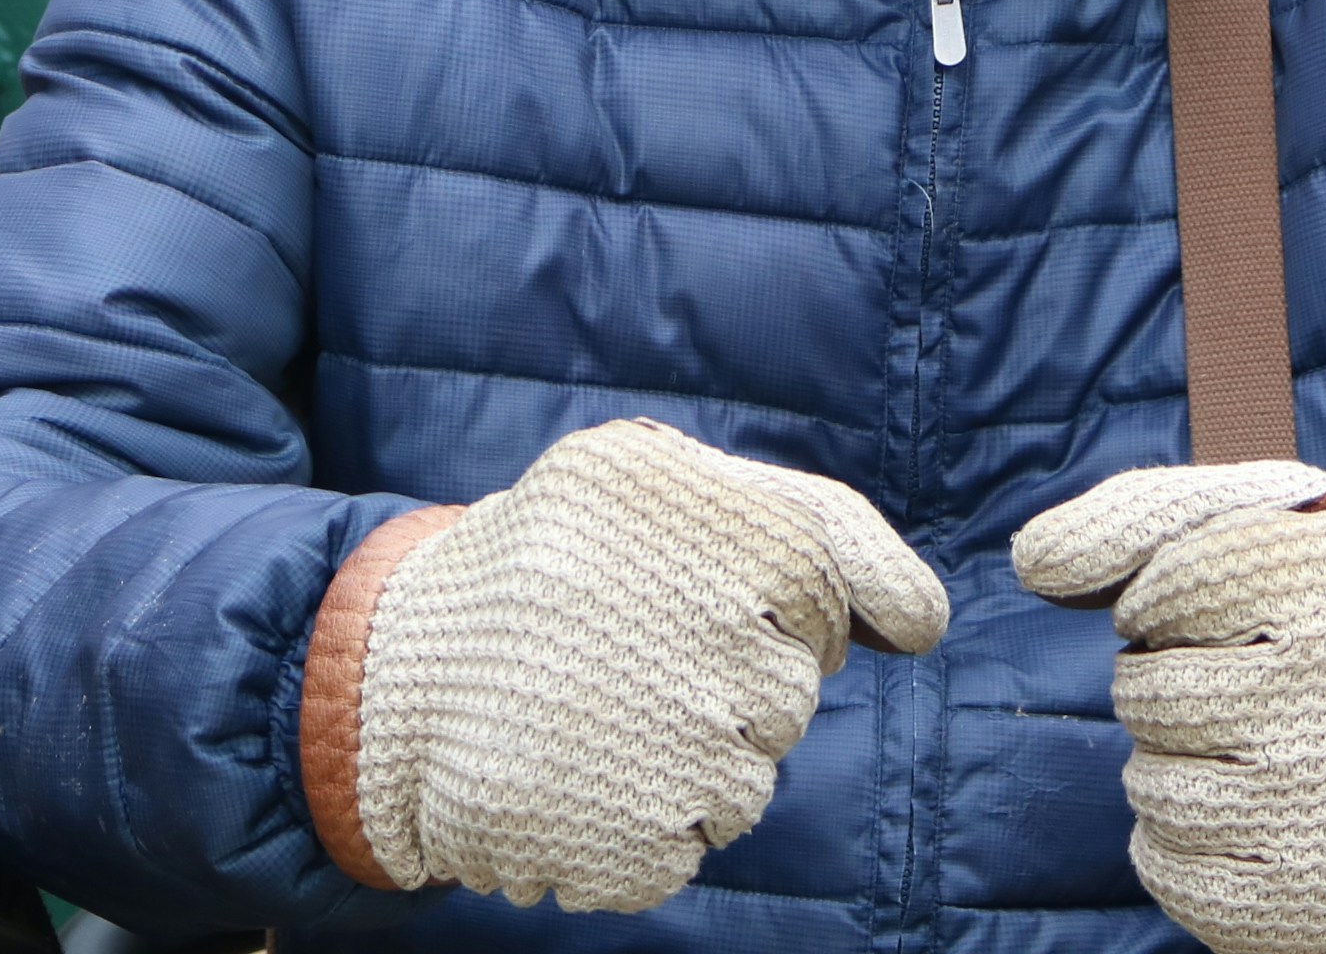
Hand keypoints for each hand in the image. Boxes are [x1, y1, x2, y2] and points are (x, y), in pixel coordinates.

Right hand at [317, 419, 947, 912]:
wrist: (398, 672)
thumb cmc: (552, 559)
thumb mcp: (662, 476)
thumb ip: (820, 522)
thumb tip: (928, 624)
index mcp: (743, 537)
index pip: (823, 604)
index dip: (758, 610)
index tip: (677, 599)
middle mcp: (729, 647)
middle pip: (789, 699)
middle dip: (721, 683)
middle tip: (621, 657)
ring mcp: (687, 757)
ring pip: (747, 779)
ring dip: (682, 755)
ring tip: (590, 712)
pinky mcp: (644, 849)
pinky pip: (688, 843)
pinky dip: (636, 818)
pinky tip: (575, 770)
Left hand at [1014, 462, 1325, 953]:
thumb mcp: (1289, 514)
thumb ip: (1147, 512)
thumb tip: (1031, 562)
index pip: (1159, 591)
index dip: (1175, 599)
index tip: (1239, 608)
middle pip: (1145, 691)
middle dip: (1178, 679)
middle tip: (1263, 682)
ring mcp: (1323, 807)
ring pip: (1150, 783)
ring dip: (1179, 761)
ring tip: (1265, 747)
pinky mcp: (1319, 903)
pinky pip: (1169, 873)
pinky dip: (1184, 845)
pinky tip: (1252, 813)